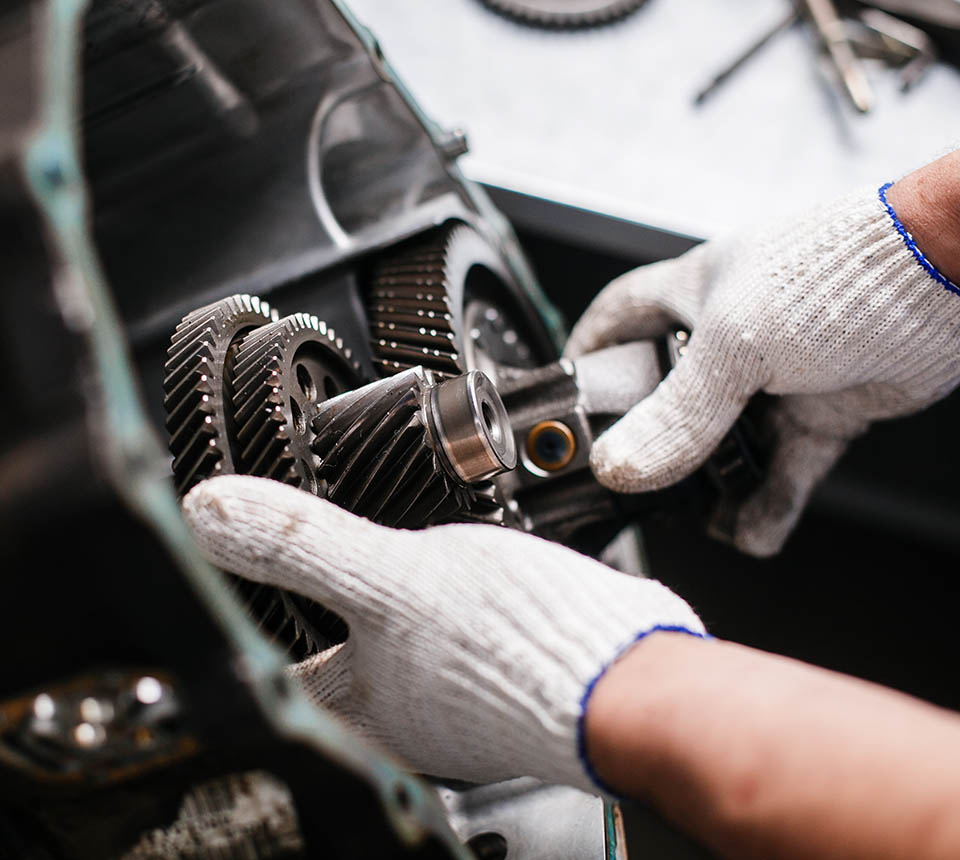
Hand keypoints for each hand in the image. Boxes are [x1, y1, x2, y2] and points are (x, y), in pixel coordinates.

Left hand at [182, 475, 703, 790]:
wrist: (631, 673)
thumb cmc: (522, 648)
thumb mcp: (393, 577)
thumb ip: (302, 545)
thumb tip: (210, 514)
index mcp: (363, 699)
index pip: (274, 672)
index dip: (244, 629)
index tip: (227, 593)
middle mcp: (403, 709)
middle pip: (333, 661)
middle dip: (311, 615)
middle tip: (289, 569)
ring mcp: (455, 693)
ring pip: (395, 645)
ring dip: (379, 607)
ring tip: (370, 562)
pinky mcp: (501, 666)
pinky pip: (447, 632)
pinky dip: (436, 601)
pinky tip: (453, 574)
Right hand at [566, 180, 959, 555]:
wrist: (947, 279)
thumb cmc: (843, 273)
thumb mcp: (738, 344)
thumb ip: (679, 413)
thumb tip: (621, 464)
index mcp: (692, 296)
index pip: (616, 320)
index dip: (586, 356)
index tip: (565, 399)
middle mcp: (727, 340)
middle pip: (666, 401)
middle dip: (653, 445)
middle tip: (638, 481)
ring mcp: (773, 380)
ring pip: (724, 447)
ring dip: (715, 489)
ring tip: (706, 517)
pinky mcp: (818, 414)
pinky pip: (779, 470)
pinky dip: (767, 504)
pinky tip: (755, 527)